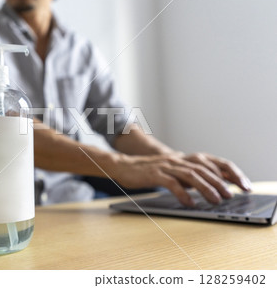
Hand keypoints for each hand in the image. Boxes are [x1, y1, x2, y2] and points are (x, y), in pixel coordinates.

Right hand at [112, 152, 251, 206]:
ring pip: (190, 175)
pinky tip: (189, 203)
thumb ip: (185, 176)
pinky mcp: (154, 174)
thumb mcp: (169, 171)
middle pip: (202, 168)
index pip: (209, 162)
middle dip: (219, 182)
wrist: (123, 166)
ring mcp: (165, 166)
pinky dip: (182, 193)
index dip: (226, 172)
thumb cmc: (146, 171)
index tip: (239, 184)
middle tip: (229, 195)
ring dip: (205, 188)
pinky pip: (171, 183)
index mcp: (181, 158)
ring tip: (215, 200)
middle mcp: (176, 160)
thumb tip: (205, 187)